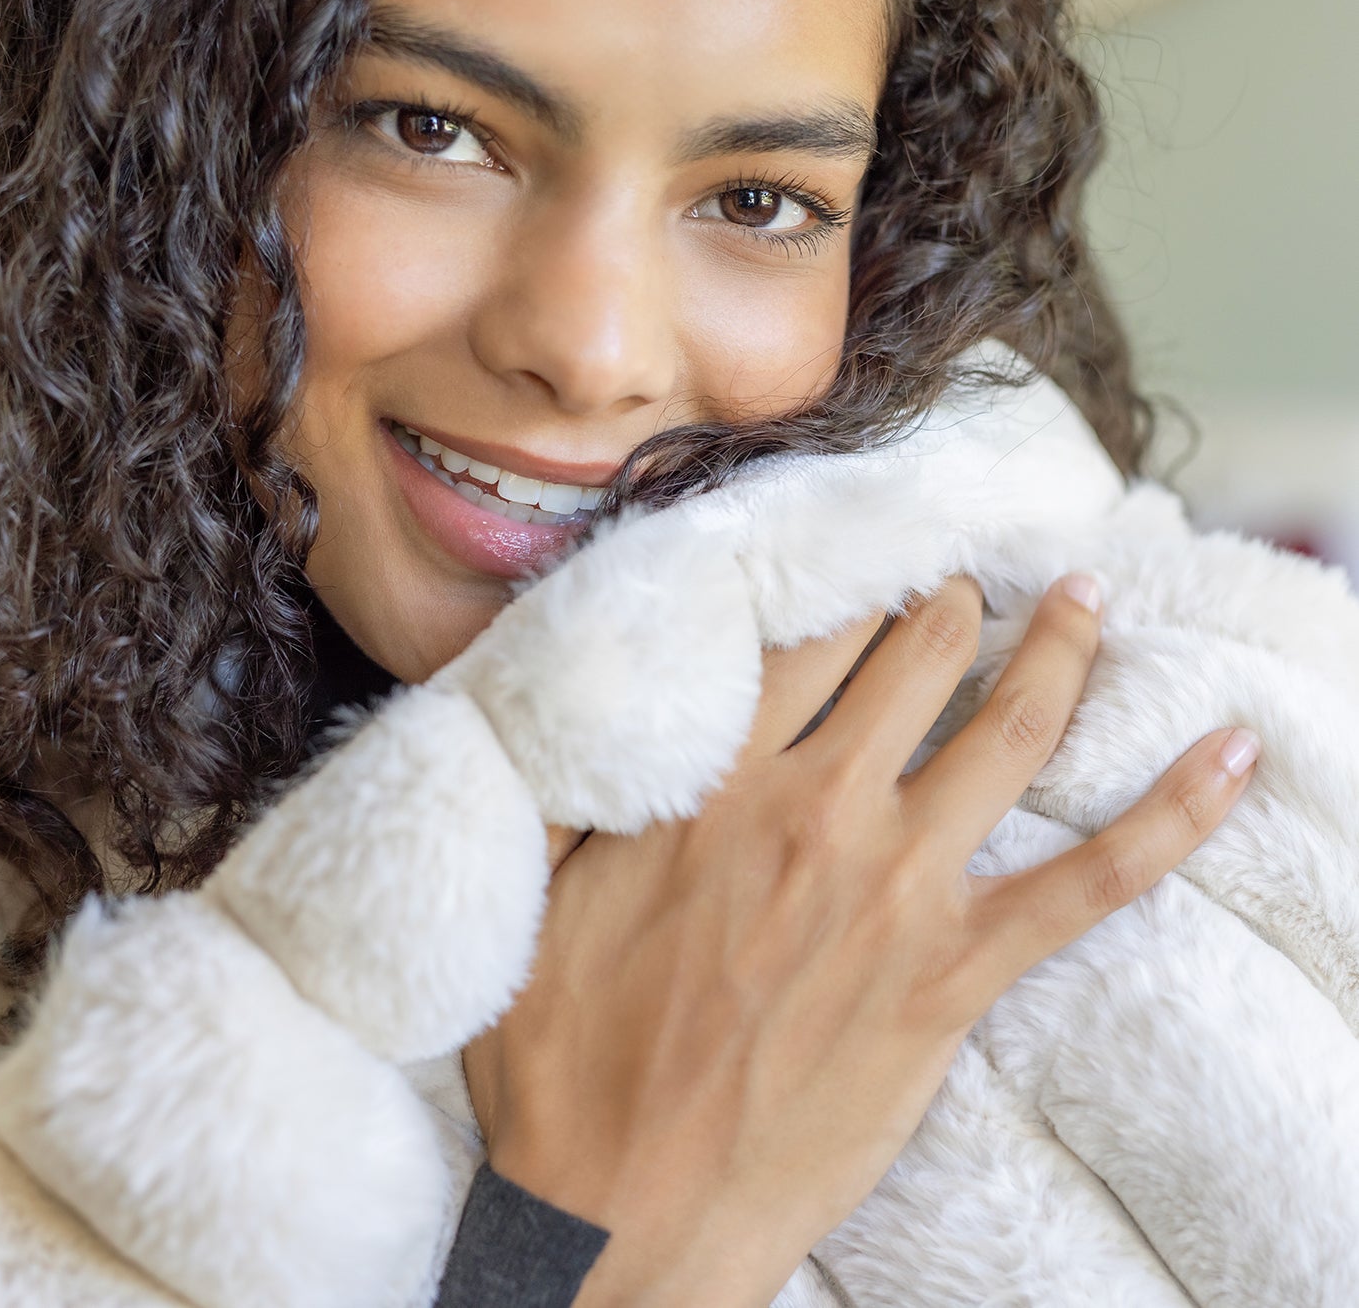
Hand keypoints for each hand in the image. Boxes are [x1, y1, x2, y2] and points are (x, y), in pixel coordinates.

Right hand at [462, 574, 1258, 1307]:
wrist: (620, 1212)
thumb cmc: (562, 1058)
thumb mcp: (527, 892)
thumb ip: (559, 779)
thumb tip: (572, 687)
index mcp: (712, 782)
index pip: (809, 630)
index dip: (851, 573)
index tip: (875, 547)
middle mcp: (817, 812)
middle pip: (918, 654)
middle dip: (954, 596)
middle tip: (969, 574)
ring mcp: (899, 891)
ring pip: (1011, 730)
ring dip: (1061, 649)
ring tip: (1088, 597)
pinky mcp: (952, 976)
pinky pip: (1090, 881)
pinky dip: (1174, 814)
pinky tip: (1231, 756)